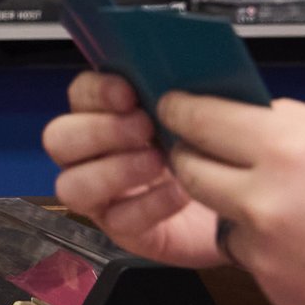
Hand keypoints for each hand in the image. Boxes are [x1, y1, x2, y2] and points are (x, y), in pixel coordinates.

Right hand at [41, 72, 225, 268]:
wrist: (245, 203)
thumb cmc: (220, 153)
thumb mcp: (204, 115)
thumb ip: (182, 95)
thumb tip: (181, 75)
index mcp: (108, 116)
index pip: (80, 95)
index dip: (96, 92)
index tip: (127, 93)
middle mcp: (93, 155)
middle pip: (59, 139)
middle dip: (99, 131)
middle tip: (143, 128)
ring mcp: (102, 195)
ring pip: (71, 185)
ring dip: (113, 171)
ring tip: (157, 163)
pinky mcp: (123, 229)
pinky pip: (118, 219)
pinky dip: (149, 205)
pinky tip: (179, 193)